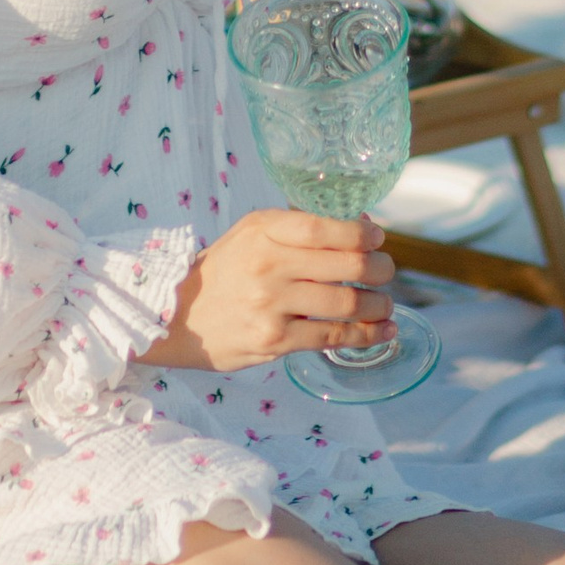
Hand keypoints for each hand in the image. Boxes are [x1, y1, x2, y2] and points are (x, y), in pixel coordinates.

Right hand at [138, 209, 396, 371]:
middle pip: (346, 264)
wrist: (176, 317)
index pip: (324, 227)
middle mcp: (268, 264)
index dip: (361, 232)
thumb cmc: (223, 272)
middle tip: (387, 272)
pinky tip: (382, 331)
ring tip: (386, 305)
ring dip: (379, 304)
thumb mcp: (251, 235)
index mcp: (263, 230)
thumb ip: (298, 229)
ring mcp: (271, 304)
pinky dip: (366, 334)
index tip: (378, 237)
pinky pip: (333, 335)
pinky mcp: (275, 339)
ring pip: (346, 302)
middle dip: (380, 269)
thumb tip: (360, 225)